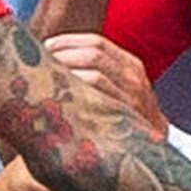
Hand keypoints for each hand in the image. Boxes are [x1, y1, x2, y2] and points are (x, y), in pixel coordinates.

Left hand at [44, 27, 166, 125]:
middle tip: (39, 63)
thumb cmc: (124, 116)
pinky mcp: (128, 116)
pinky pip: (99, 97)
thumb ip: (97, 72)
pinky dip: (77, 92)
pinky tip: (59, 98)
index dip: (68, 42)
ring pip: (96, 74)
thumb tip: (54, 56)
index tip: (45, 47)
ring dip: (67, 74)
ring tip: (44, 80)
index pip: (96, 42)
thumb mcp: (119, 88)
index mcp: (130, 64)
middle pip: (94, 54)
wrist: (151, 149)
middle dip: (63, 55)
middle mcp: (134, 76)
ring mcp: (134, 97)